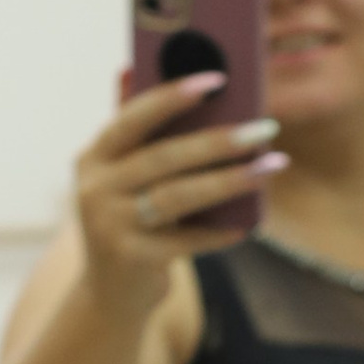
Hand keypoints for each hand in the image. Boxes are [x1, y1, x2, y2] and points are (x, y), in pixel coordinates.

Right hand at [73, 76, 286, 320]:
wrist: (110, 296)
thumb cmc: (129, 223)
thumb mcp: (122, 178)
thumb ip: (133, 131)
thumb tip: (132, 67)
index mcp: (93, 158)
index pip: (133, 117)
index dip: (173, 96)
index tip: (218, 79)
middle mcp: (95, 189)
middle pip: (165, 157)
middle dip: (219, 140)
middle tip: (264, 130)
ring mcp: (111, 227)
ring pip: (178, 196)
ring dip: (230, 181)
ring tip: (270, 167)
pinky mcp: (132, 261)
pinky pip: (186, 241)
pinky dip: (219, 232)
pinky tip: (249, 223)